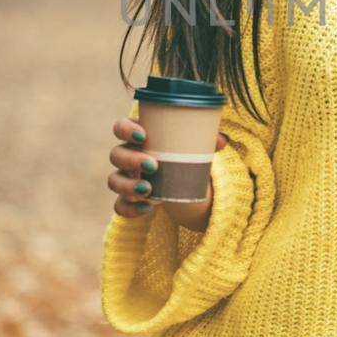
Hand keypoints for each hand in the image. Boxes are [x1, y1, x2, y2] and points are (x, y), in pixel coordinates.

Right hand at [108, 115, 226, 223]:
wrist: (181, 182)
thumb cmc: (182, 155)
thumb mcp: (194, 147)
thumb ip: (206, 141)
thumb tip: (223, 140)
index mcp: (138, 136)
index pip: (120, 127)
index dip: (125, 129)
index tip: (142, 135)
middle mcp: (126, 156)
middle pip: (116, 154)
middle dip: (132, 160)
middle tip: (154, 165)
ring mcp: (124, 178)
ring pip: (114, 181)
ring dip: (129, 185)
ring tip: (149, 190)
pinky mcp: (127, 200)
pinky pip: (119, 206)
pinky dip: (130, 209)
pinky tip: (147, 209)